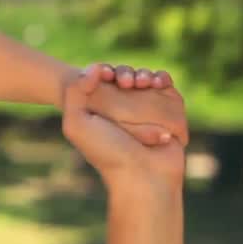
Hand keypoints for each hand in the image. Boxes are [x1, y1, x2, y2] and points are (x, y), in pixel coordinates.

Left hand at [63, 65, 185, 189]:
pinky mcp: (168, 111)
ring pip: (144, 78)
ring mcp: (145, 110)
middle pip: (122, 76)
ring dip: (142, 74)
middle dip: (123, 72)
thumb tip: (93, 68)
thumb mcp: (76, 124)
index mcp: (98, 111)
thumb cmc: (106, 152)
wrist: (143, 175)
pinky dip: (161, 78)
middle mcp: (121, 110)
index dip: (102, 70)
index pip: (99, 79)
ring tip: (138, 83)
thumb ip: (74, 92)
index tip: (104, 73)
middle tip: (123, 82)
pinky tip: (155, 82)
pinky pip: (166, 86)